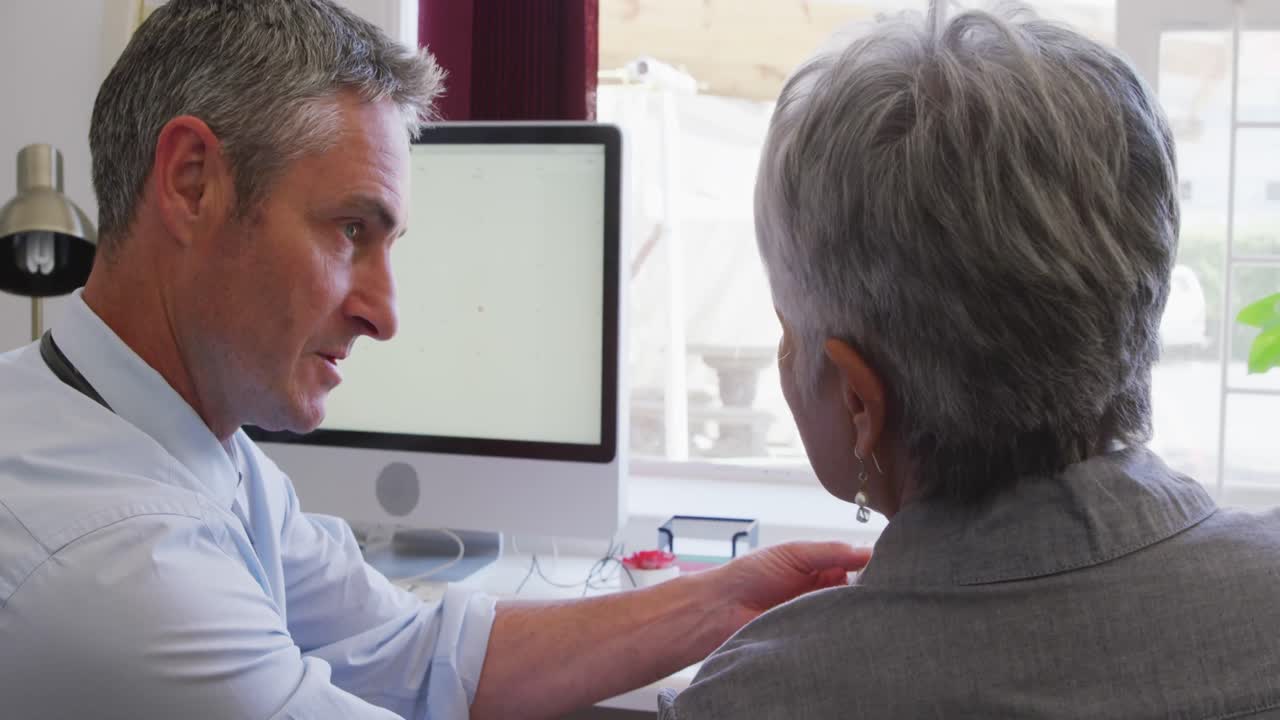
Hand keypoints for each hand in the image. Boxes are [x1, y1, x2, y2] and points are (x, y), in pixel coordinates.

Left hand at [697, 542, 872, 632]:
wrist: (720, 608)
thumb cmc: (750, 575)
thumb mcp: (794, 553)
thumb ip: (831, 551)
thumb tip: (868, 550)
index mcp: (822, 570)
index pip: (859, 567)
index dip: (874, 567)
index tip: (893, 568)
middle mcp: (825, 594)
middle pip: (860, 594)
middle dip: (872, 593)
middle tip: (888, 593)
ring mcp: (820, 618)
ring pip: (851, 617)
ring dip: (858, 614)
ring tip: (871, 610)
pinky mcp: (813, 641)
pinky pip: (836, 638)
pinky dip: (843, 634)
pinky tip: (851, 630)